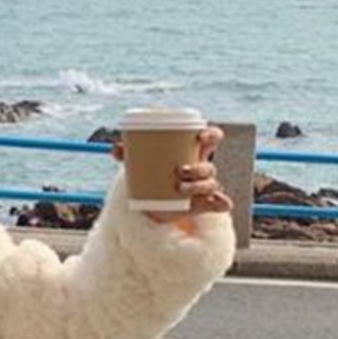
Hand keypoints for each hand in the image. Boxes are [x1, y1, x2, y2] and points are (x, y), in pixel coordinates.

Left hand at [111, 125, 232, 221]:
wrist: (151, 205)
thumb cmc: (151, 175)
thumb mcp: (141, 164)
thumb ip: (129, 154)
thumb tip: (115, 148)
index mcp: (192, 152)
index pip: (212, 137)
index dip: (211, 133)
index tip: (199, 136)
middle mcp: (201, 169)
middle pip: (209, 164)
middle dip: (198, 167)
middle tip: (179, 170)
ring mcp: (203, 188)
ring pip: (211, 183)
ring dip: (199, 185)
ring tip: (179, 188)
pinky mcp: (203, 204)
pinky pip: (220, 203)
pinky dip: (221, 203)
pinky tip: (217, 203)